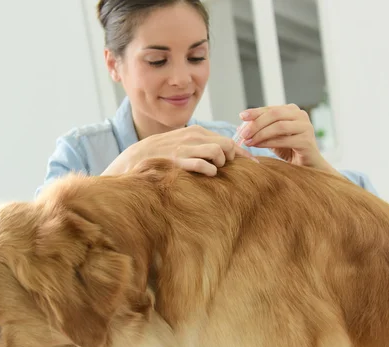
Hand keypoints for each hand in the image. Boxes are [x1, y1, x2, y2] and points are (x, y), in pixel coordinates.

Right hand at [103, 125, 256, 175]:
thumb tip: (226, 155)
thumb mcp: (183, 145)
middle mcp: (192, 136)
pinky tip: (207, 174)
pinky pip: (201, 164)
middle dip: (233, 159)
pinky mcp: (176, 160)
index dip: (243, 154)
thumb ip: (202, 147)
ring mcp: (184, 147)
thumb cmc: (162, 155)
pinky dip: (209, 170)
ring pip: (218, 152)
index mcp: (196, 131)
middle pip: (227, 145)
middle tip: (227, 170)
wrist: (133, 159)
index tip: (255, 167)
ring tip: (213, 170)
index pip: (228, 140)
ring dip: (221, 164)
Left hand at [236, 104, 334, 172]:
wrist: (306, 165)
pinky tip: (257, 146)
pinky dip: (267, 142)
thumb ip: (261, 129)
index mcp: (292, 111)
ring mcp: (306, 127)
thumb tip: (241, 126)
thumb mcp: (272, 136)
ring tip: (248, 141)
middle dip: (256, 123)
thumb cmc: (288, 149)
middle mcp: (300, 115)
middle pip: (274, 114)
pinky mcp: (306, 140)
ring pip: (279, 126)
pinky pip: (283, 140)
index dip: (255, 112)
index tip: (241, 116)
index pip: (271, 108)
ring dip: (260, 134)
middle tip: (243, 133)